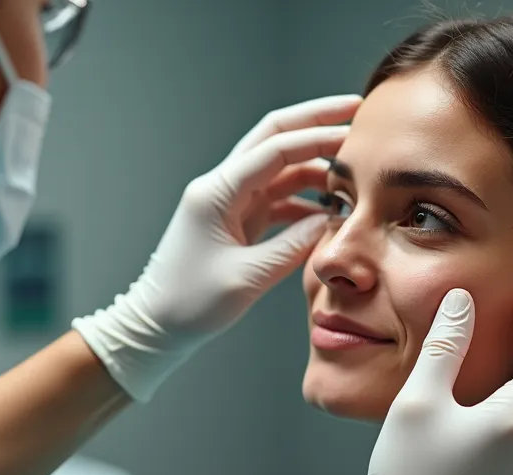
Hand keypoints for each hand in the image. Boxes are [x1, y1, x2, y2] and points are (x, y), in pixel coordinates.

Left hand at [72, 94, 361, 401]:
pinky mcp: (236, 221)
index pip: (275, 149)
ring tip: (354, 171)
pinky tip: (331, 210)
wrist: (156, 326)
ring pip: (279, 169)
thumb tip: (332, 221)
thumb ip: (293, 245)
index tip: (355, 125)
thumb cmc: (189, 304)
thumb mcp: (248, 277)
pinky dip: (305, 199)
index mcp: (217, 193)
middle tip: (357, 110)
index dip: (317, 135)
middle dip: (315, 123)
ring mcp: (229, 203)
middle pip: (274, 139)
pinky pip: (277, 198)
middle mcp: (221, 188)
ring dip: (315, 166)